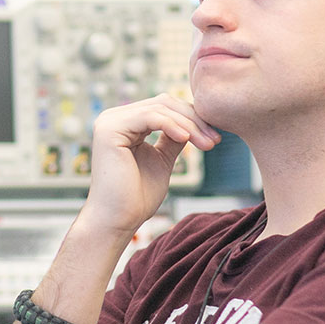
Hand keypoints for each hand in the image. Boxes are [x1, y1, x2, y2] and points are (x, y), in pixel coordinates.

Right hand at [80, 94, 219, 236]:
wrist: (118, 220)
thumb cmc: (137, 198)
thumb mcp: (161, 161)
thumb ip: (172, 140)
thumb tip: (192, 124)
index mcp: (124, 124)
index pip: (163, 108)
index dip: (192, 118)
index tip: (214, 137)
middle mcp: (113, 118)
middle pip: (163, 103)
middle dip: (194, 120)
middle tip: (216, 140)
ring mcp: (109, 122)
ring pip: (160, 108)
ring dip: (189, 125)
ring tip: (208, 144)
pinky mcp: (110, 130)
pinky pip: (150, 117)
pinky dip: (173, 125)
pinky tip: (187, 139)